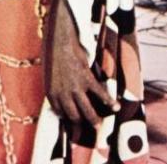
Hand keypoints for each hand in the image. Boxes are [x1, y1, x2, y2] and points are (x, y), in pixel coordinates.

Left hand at [45, 0, 118, 125]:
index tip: (75, 120)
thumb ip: (56, 86)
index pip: (61, 113)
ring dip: (94, 119)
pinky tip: (116, 107)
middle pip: (74, 115)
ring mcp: (75, 88)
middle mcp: (62, 94)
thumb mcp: (50, 74)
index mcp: (51, 93)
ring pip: (87, 110)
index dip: (68, 118)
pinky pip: (100, 94)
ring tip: (99, 126)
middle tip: (90, 127)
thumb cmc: (53, 55)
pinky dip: (109, 101)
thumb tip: (63, 95)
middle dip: (82, 122)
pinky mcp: (86, 79)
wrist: (60, 41)